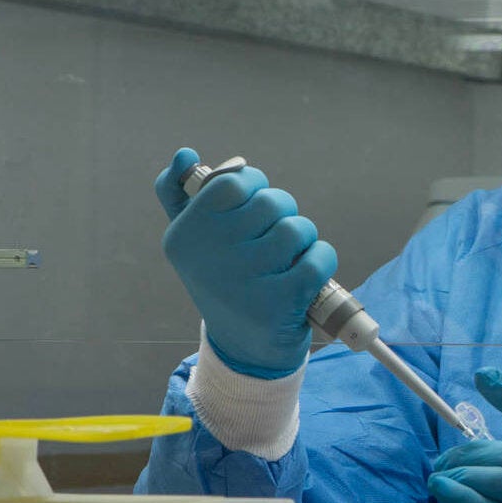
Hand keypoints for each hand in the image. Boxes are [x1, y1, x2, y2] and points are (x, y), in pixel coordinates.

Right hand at [156, 147, 336, 378]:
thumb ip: (181, 195)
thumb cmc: (224, 282)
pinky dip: (321, 262)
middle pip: (271, 202)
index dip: (255, 187)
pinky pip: (319, 256)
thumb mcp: (193, 242)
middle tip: (274, 240)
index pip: (234, 181)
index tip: (253, 209)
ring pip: (297, 228)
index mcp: (186, 235)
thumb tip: (184, 154)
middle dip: (282, 215)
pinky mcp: (282, 301)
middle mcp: (211, 256)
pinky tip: (307, 277)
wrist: (243, 348)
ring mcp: (246, 279)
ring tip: (288, 261)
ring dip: (303, 241)